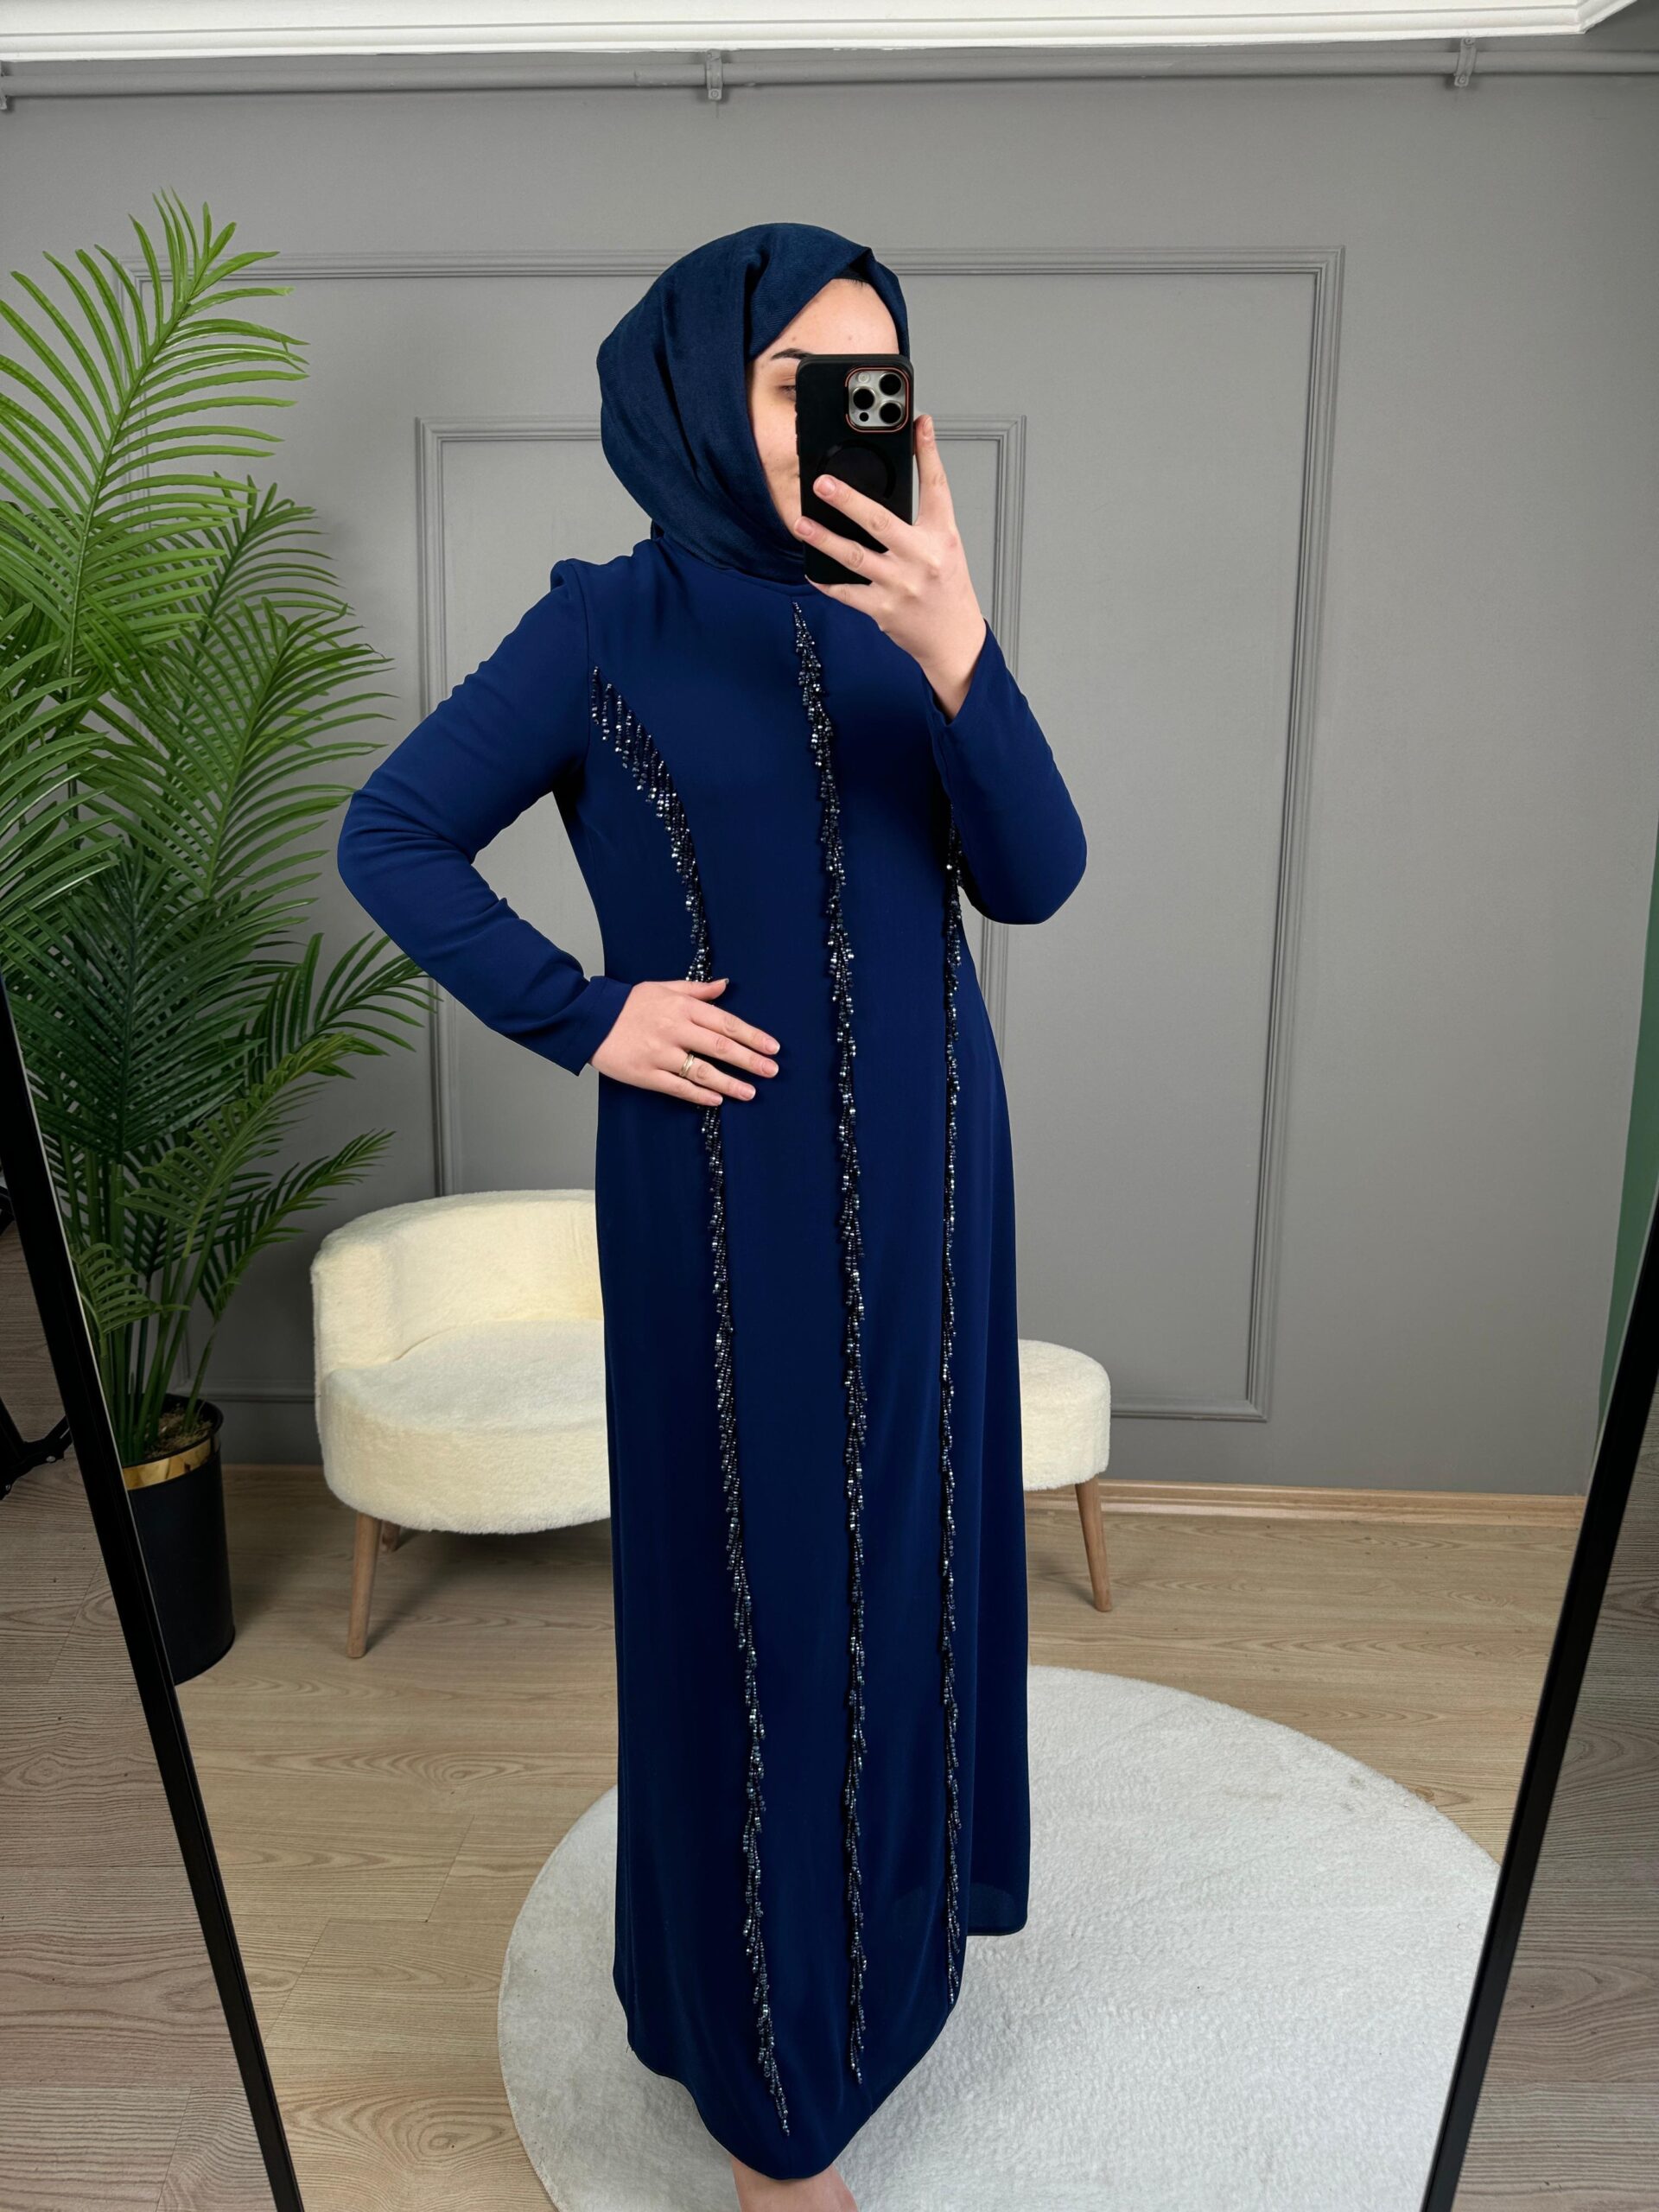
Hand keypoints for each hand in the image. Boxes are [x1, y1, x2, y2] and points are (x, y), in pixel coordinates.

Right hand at [589, 976, 779, 1104]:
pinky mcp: (646, 1074)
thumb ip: (697, 989)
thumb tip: (725, 985)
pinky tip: (717, 1100)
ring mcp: (660, 1054)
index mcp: (682, 1007)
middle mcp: (674, 1029)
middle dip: (750, 1060)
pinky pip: (678, 1087)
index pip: (725, 1022)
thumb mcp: (663, 987)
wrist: (590, 1020)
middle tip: (772, 1071)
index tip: (772, 1047)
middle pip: (720, 1047)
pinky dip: (699, 1095)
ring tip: (751, 1092)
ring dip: (730, 1083)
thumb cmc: (629, 1004)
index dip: (751, 1035)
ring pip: (703, 1071)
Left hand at [792, 412, 988, 718]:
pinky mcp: (882, 608)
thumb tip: (906, 478)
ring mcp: (900, 584)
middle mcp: (921, 558)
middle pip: (881, 521)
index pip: (936, 487)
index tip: (919, 424)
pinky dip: (826, 581)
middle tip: (823, 483)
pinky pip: (846, 592)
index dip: (929, 452)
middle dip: (849, 500)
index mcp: (940, 537)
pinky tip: (811, 568)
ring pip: (854, 557)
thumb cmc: (948, 590)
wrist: (953, 639)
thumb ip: (926, 513)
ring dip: (824, 539)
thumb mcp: (946, 545)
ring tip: (802, 524)